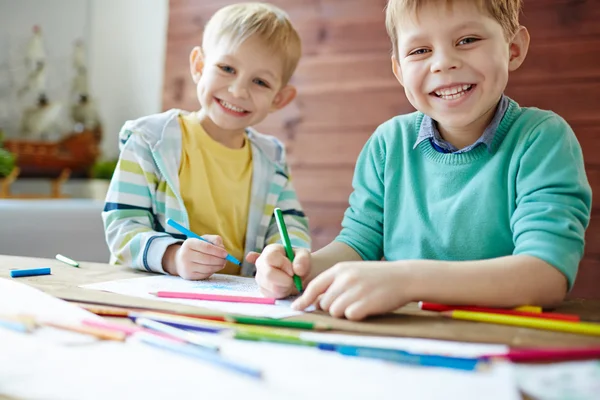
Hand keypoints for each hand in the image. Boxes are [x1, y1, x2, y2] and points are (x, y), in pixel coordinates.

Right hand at [163, 235, 226, 279]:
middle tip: (225, 260)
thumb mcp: (203, 240)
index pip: (206, 247)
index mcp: (189, 243)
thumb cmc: (196, 248)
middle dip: (220, 260)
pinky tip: (213, 268)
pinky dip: (212, 271)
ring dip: (218, 266)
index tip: (226, 253)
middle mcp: (185, 255)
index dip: (218, 251)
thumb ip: (215, 240)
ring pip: (207, 268)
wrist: (179, 260)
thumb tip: (222, 249)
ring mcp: (186, 266)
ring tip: (222, 264)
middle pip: (208, 259)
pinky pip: (205, 274)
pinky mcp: (188, 275)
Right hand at [246, 244, 310, 298]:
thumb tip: (297, 269)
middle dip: (285, 279)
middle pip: (268, 274)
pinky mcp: (262, 290)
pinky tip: (285, 286)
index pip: (270, 258)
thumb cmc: (300, 262)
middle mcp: (261, 263)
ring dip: (286, 287)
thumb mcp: (305, 256)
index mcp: (270, 251)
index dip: (283, 264)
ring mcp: (260, 277)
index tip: (293, 270)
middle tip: (293, 278)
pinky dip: (283, 293)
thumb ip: (303, 259)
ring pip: (272, 287)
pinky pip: (272, 295)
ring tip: (290, 281)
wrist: (300, 275)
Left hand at [291, 261, 412, 320]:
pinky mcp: (364, 303)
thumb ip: (335, 283)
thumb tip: (315, 301)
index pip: (314, 286)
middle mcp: (344, 278)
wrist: (404, 277)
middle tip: (349, 303)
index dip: (304, 299)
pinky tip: (367, 308)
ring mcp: (354, 290)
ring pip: (334, 311)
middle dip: (332, 307)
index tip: (296, 308)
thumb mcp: (354, 272)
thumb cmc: (378, 277)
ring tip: (359, 304)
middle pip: (323, 302)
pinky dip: (356, 316)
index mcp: (340, 269)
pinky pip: (349, 316)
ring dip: (344, 312)